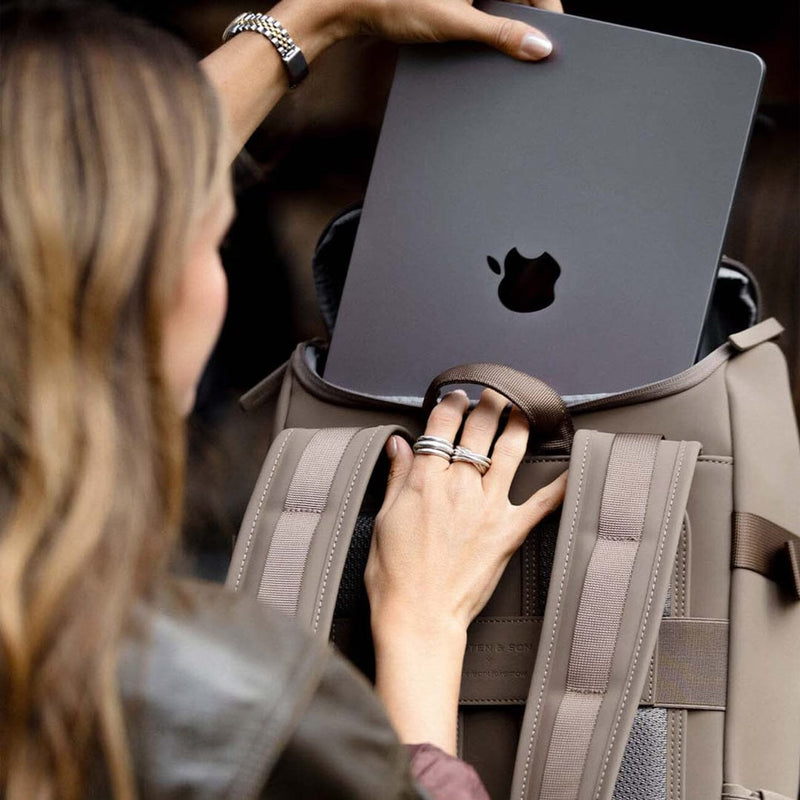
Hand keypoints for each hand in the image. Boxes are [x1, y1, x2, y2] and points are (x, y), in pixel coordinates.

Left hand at [339, 0, 562, 59]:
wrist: (354, 6)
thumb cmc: (396, 3)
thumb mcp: (456, 22)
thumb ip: (500, 34)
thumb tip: (538, 47)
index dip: (548, 12)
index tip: (553, 41)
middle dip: (527, 24)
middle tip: (531, 54)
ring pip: (502, 4)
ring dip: (506, 28)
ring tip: (507, 53)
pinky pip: (484, 9)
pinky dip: (488, 27)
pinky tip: (485, 47)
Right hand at [366, 388, 565, 639]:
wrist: (418, 617)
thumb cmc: (394, 574)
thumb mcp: (384, 519)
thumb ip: (396, 476)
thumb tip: (399, 444)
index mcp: (425, 481)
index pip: (441, 427)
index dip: (450, 406)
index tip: (454, 397)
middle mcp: (459, 486)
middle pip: (477, 431)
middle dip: (486, 405)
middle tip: (493, 392)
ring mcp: (487, 507)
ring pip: (509, 452)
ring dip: (518, 424)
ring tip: (523, 407)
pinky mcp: (508, 531)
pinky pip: (541, 501)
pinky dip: (561, 483)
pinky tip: (575, 466)